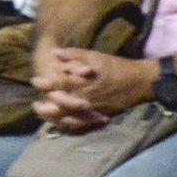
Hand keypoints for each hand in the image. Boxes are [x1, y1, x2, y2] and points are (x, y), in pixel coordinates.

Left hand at [32, 50, 150, 128]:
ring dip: (53, 117)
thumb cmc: (119, 67)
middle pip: (60, 104)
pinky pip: (80, 123)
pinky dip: (68, 124)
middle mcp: (86, 98)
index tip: (35, 80)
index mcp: (85, 82)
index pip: (60, 84)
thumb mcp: (98, 57)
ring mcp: (92, 109)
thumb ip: (75, 54)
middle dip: (46, 105)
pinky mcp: (98, 116)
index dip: (46, 82)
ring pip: (68, 116)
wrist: (142, 82)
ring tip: (44, 114)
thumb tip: (54, 52)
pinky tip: (60, 122)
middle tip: (35, 104)